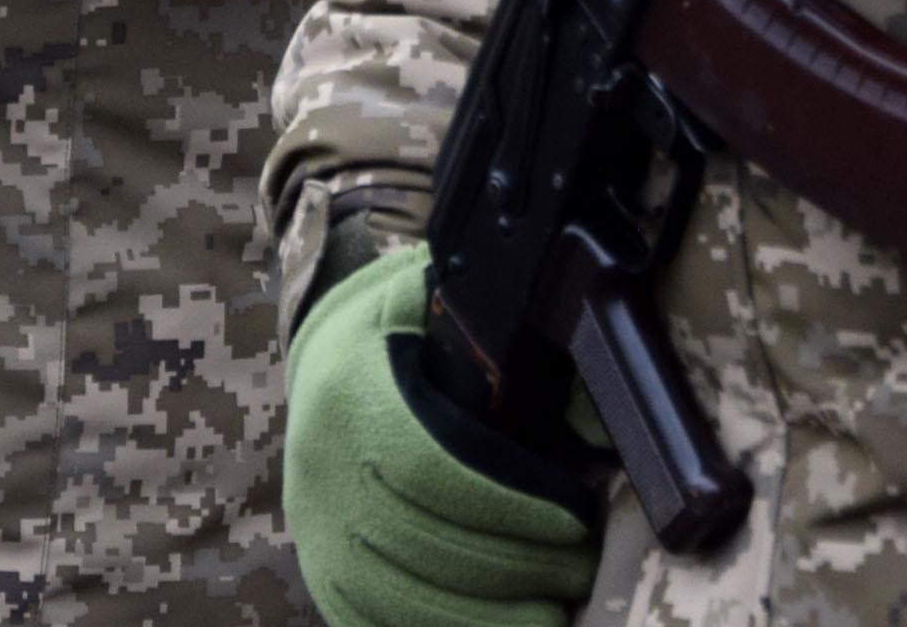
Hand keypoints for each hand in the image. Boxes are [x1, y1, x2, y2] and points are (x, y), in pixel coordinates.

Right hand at [283, 243, 597, 626]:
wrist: (318, 359)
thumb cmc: (400, 336)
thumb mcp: (435, 310)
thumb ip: (501, 343)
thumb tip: (589, 407)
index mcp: (352, 396)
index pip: (429, 468)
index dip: (505, 505)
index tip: (574, 522)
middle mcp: (323, 469)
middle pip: (421, 543)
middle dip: (513, 567)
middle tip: (579, 573)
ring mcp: (316, 529)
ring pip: (396, 599)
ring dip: (482, 619)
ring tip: (551, 617)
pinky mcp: (321, 572)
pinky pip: (370, 622)